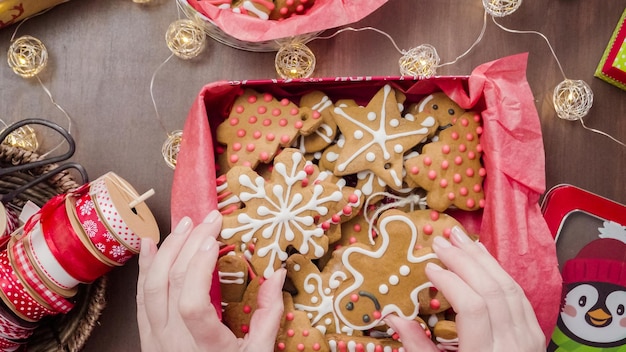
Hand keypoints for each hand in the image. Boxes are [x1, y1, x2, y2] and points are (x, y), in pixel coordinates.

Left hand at [136, 210, 285, 351]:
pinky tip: (151, 245)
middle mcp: (173, 341)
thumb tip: (277, 275)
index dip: (200, 268)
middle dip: (190, 244)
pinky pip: (141, 296)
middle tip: (209, 220)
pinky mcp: (148, 335)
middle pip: (172, 284)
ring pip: (152, 286)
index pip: (193, 303)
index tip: (214, 241)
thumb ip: (268, 316)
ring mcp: (156, 337)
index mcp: (203, 347)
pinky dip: (145, 267)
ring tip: (185, 224)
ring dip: (168, 250)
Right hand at [385, 227, 544, 351]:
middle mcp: (512, 345)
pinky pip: (519, 294)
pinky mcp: (535, 334)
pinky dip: (499, 271)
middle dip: (464, 261)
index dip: (451, 282)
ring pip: (508, 287)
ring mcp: (528, 339)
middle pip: (491, 292)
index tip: (429, 267)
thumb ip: (419, 348)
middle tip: (441, 241)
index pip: (472, 309)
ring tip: (460, 238)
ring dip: (482, 259)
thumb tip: (394, 317)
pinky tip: (483, 258)